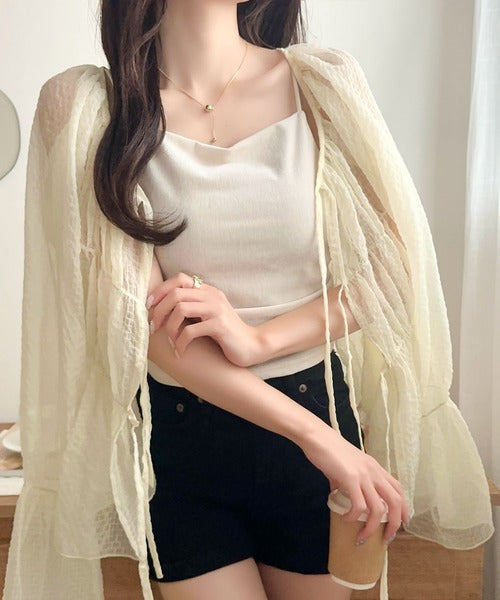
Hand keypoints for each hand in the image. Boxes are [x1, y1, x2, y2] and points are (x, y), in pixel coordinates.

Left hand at [147, 272, 263, 366]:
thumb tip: (160, 308)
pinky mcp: (219, 326)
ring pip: (181, 309)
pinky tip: (180, 352)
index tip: (149, 306)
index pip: (179, 278)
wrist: (251, 345)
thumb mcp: (207, 315)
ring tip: (169, 341)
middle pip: (175, 294)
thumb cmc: (225, 334)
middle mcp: (212, 296)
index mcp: (208, 290)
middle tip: (153, 328)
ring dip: (169, 327)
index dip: (161, 290)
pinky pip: (191, 331)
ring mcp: (216, 310)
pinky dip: (181, 343)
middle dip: (158, 311)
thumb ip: (191, 307)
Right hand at [299, 423, 408, 544]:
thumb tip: (338, 493)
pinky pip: (358, 505)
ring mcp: (363, 475)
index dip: (403, 507)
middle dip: (394, 523)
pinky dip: (354, 517)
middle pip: (395, 501)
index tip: (402, 522)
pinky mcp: (350, 478)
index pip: (398, 488)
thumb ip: (345, 481)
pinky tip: (346, 518)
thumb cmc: (328, 449)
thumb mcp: (345, 466)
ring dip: (372, 527)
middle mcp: (373, 471)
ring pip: (378, 508)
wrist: (317, 437)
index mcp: (374, 467)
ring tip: (361, 536)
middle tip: (386, 538)